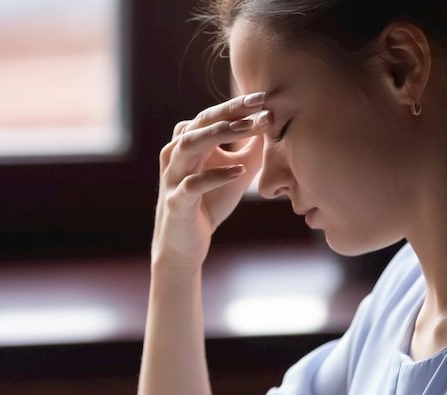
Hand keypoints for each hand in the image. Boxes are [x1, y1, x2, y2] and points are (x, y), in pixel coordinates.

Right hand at [152, 92, 270, 267]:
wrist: (185, 244)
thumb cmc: (209, 203)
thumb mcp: (236, 171)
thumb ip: (251, 149)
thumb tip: (272, 123)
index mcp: (188, 144)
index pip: (212, 116)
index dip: (237, 105)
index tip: (264, 97)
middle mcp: (176, 154)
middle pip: (200, 122)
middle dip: (230, 111)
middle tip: (259, 104)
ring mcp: (173, 177)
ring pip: (189, 145)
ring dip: (219, 134)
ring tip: (248, 128)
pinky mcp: (176, 202)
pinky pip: (193, 184)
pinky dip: (216, 175)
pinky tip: (239, 172)